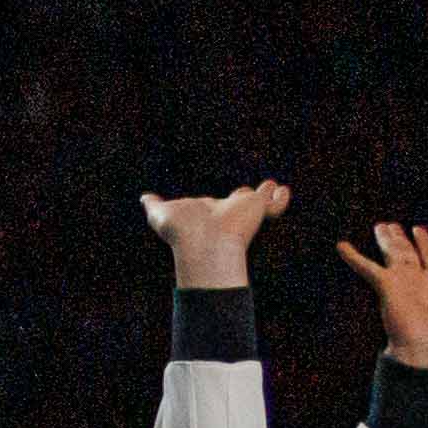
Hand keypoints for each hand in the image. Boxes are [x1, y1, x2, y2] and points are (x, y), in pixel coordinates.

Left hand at [143, 180, 292, 285]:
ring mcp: (243, 210)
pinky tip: (283, 192)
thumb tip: (144, 198)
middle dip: (242, 197)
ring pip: (259, 200)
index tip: (210, 201)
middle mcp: (226, 212)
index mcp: (207, 213)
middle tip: (247, 192)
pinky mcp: (258, 208)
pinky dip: (280, 199)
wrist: (203, 241)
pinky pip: (276, 203)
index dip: (214, 203)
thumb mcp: (160, 214)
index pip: (213, 205)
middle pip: (237, 202)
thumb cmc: (181, 231)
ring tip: (274, 187)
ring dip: (267, 194)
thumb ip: (154, 205)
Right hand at [337, 220, 427, 372]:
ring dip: (386, 241)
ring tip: (381, 226)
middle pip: (407, 254)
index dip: (424, 243)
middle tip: (391, 225)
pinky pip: (367, 268)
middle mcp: (416, 281)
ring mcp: (400, 283)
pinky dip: (354, 258)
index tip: (419, 229)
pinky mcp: (385, 286)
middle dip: (400, 239)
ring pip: (392, 255)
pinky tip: (343, 246)